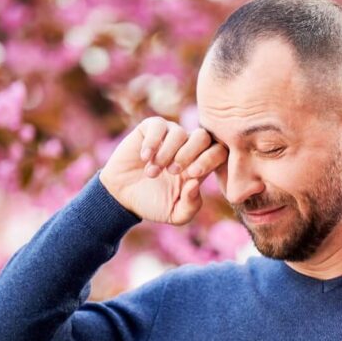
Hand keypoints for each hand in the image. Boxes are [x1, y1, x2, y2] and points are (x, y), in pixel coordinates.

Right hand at [98, 117, 227, 224]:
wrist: (122, 196)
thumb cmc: (153, 204)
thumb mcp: (175, 214)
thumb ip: (191, 205)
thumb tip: (196, 183)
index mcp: (199, 165)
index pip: (219, 151)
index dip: (209, 160)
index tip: (191, 175)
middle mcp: (187, 147)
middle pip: (204, 136)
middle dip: (191, 153)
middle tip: (174, 171)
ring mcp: (169, 136)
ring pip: (180, 132)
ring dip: (167, 153)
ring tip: (153, 172)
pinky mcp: (150, 129)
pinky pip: (158, 126)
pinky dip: (152, 143)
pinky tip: (144, 158)